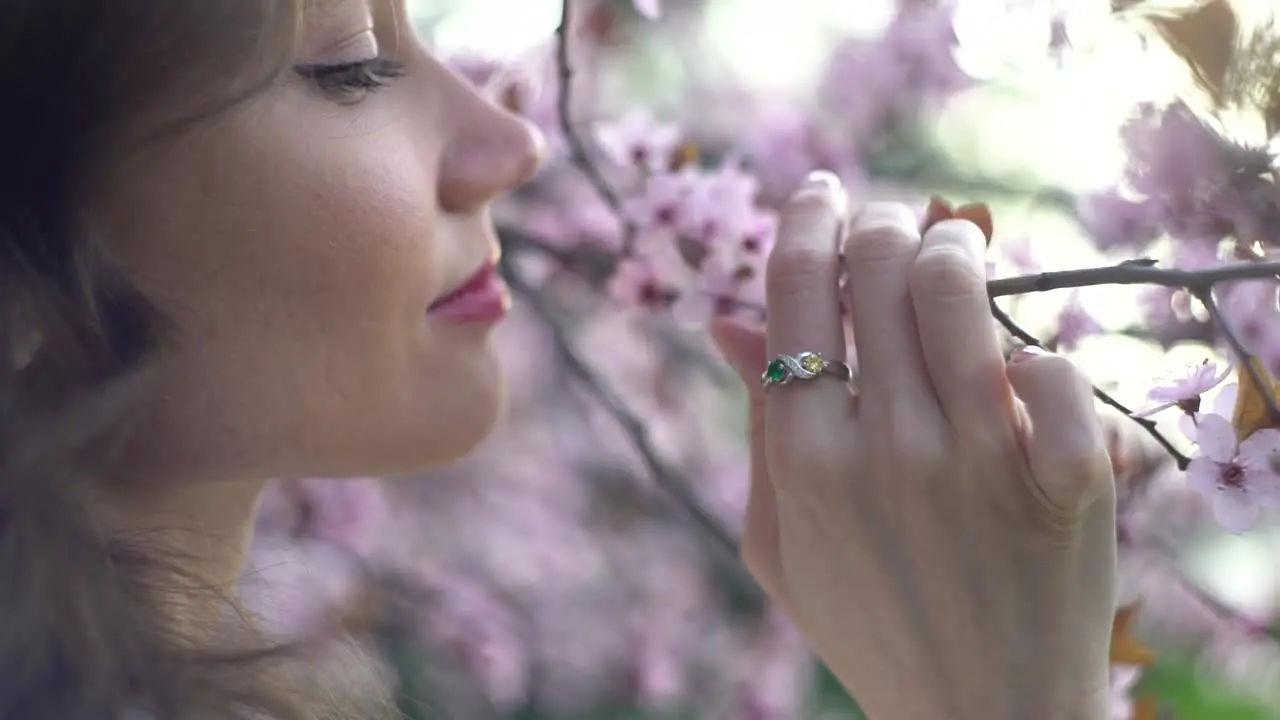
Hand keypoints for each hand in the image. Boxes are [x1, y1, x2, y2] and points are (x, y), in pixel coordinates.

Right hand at [710, 173, 1116, 719]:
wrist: (982, 719)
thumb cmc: (870, 624)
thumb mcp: (781, 541)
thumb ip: (757, 429)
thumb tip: (727, 321)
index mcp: (806, 459)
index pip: (798, 291)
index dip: (807, 220)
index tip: (822, 192)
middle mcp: (886, 448)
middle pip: (878, 269)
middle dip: (880, 222)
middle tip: (892, 223)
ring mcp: (980, 465)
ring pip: (961, 294)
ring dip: (955, 249)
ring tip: (954, 249)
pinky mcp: (1065, 486)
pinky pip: (1056, 372)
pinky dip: (1040, 352)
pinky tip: (1019, 364)